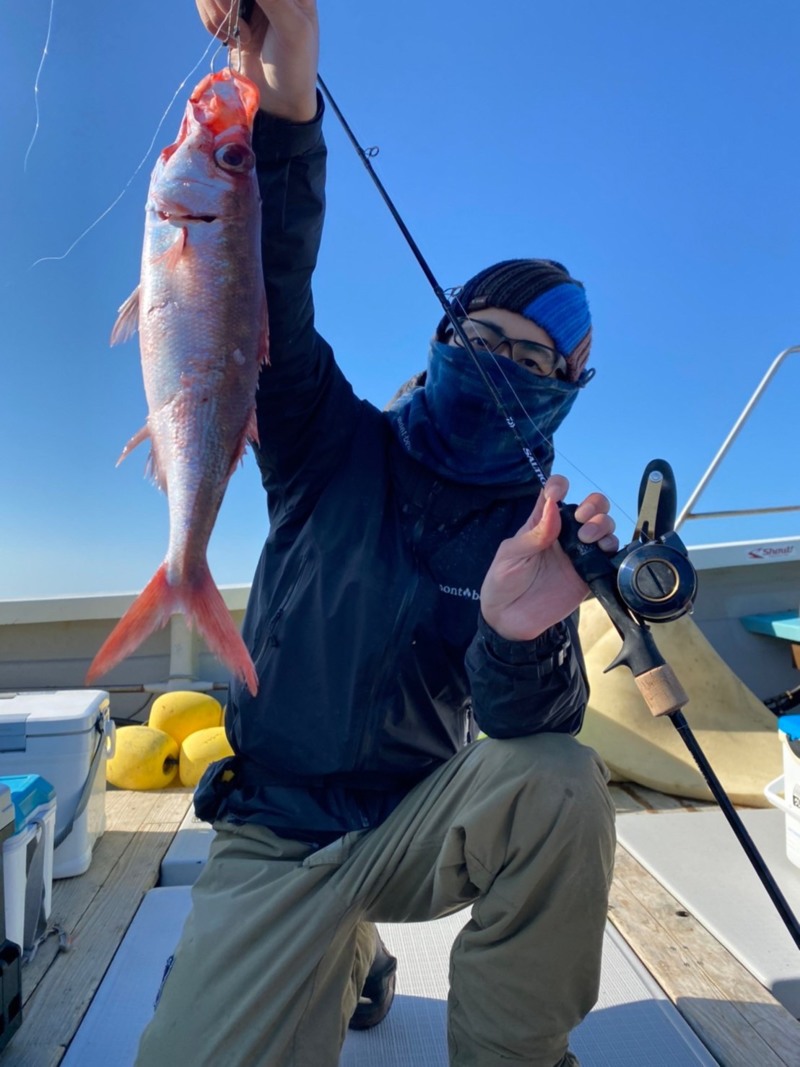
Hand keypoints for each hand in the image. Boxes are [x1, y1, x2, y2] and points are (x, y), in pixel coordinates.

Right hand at [195, 0, 318, 120]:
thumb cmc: (295, 66)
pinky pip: (204, 1)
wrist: (278, 100)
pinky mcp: (227, 11)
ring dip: (216, 8)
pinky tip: (231, 39)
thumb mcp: (292, 29)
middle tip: (235, 19)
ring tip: (239, 35)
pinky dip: (211, 19)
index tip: (237, 7)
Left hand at [480, 475, 617, 641]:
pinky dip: (611, 547)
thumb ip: (534, 533)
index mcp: (542, 523)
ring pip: (604, 526)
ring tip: (586, 538)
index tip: (558, 492)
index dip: (559, 486)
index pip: (555, 494)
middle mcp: (564, 534)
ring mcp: (579, 553)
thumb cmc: (503, 581)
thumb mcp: (511, 554)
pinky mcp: (589, 573)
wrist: (510, 619)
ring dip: (602, 524)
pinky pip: (609, 555)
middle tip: (581, 519)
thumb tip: (553, 505)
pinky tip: (601, 550)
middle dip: (593, 505)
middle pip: (591, 507)